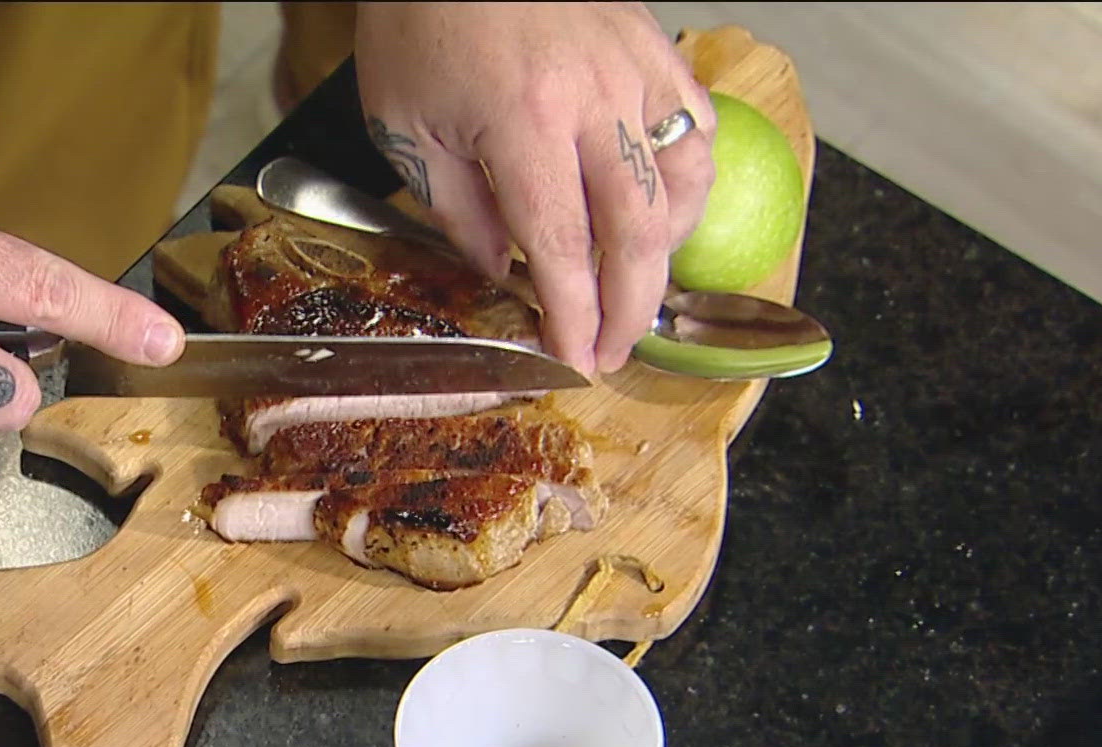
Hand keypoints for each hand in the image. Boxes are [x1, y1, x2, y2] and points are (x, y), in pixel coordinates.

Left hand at [354, 2, 714, 375]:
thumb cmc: (421, 21)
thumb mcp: (405, 126)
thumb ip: (457, 209)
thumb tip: (503, 271)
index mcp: (524, 123)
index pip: (565, 247)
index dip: (575, 315)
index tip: (575, 358)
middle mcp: (594, 100)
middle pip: (638, 231)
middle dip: (629, 308)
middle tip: (612, 351)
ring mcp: (636, 70)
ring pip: (682, 184)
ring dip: (666, 252)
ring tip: (634, 288)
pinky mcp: (655, 47)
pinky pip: (695, 129)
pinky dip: (686, 183)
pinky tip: (658, 211)